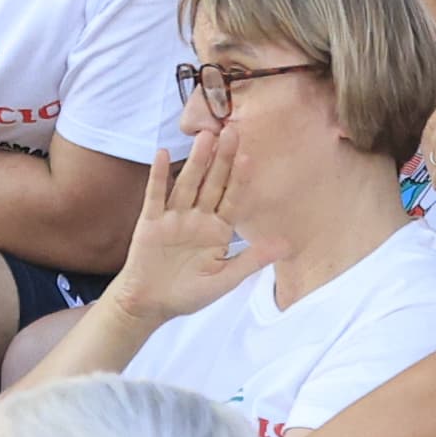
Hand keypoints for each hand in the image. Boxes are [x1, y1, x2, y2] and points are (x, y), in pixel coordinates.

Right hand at [107, 121, 254, 327]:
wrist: (149, 305)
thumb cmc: (188, 294)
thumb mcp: (225, 279)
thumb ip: (252, 259)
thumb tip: (286, 244)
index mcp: (217, 230)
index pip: (232, 199)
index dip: (240, 179)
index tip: (249, 156)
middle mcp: (197, 218)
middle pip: (211, 183)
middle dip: (221, 159)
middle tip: (231, 131)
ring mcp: (173, 218)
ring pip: (187, 184)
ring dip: (195, 161)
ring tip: (204, 136)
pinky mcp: (150, 222)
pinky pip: (156, 195)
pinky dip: (159, 175)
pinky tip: (162, 153)